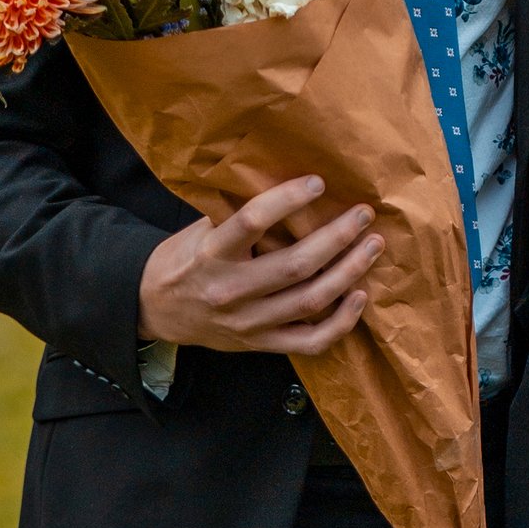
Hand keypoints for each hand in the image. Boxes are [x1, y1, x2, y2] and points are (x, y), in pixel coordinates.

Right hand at [138, 175, 382, 357]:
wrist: (155, 309)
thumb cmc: (187, 259)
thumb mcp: (200, 230)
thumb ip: (237, 214)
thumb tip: (288, 184)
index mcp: (211, 254)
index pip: (252, 221)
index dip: (288, 199)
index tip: (318, 182)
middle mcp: (231, 290)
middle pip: (296, 264)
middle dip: (337, 237)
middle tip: (363, 215)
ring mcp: (248, 322)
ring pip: (310, 300)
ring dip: (349, 271)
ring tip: (372, 245)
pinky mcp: (261, 344)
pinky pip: (311, 341)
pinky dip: (341, 322)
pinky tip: (360, 296)